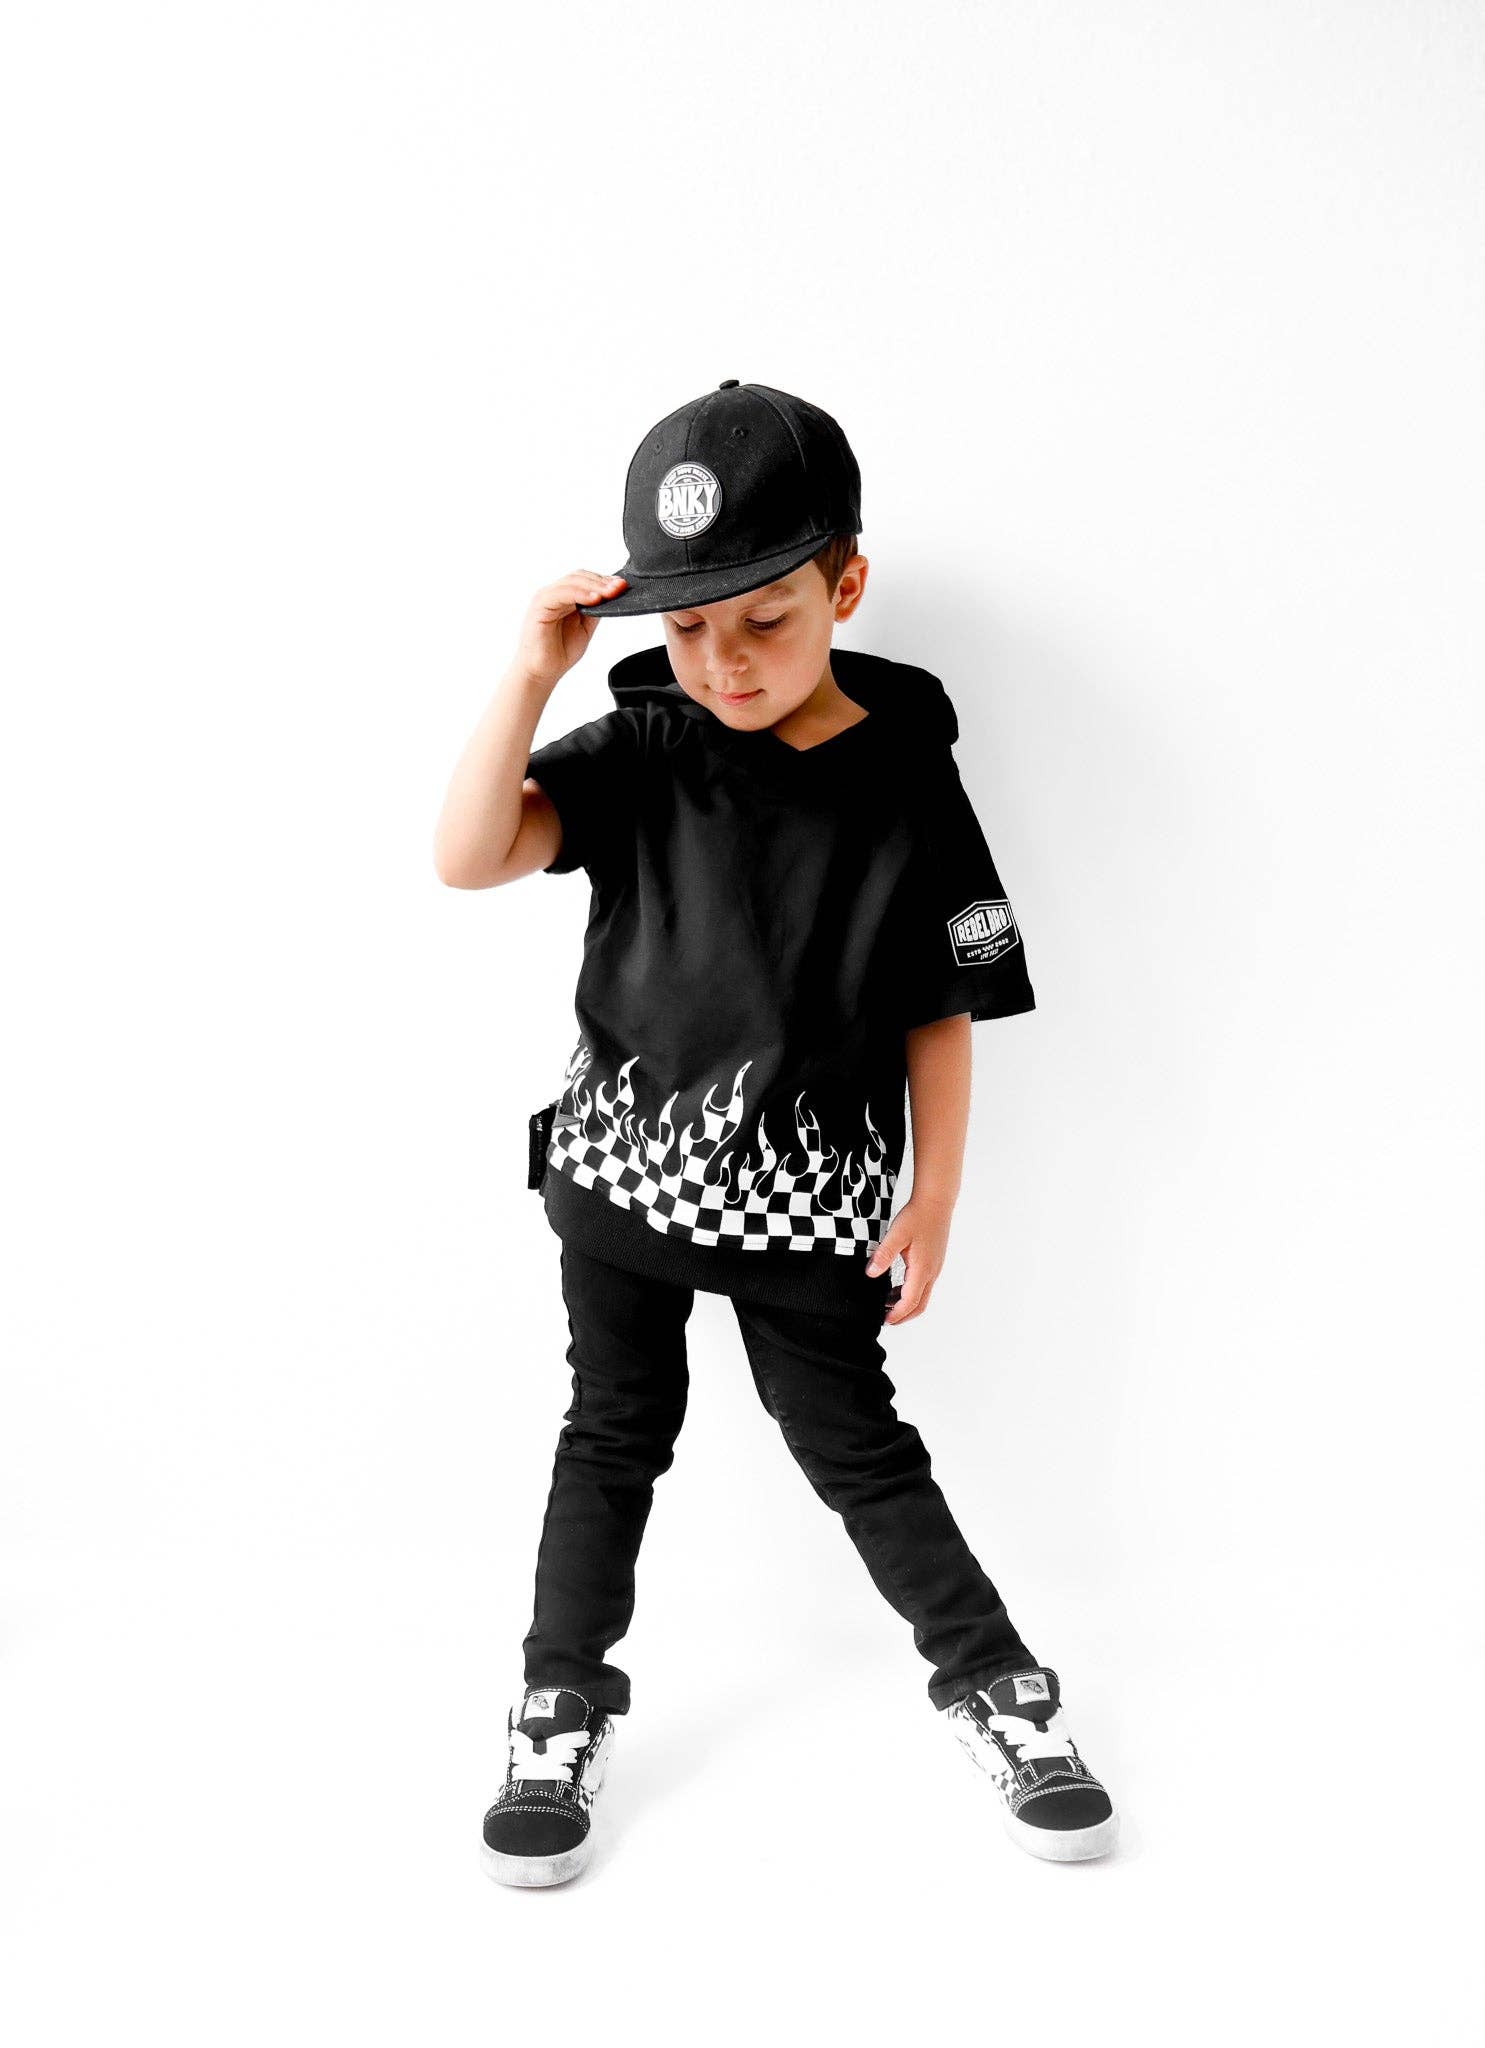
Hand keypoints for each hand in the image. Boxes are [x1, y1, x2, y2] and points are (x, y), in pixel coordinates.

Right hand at [510, 570, 627, 690]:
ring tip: (611, 593)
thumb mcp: (585, 628)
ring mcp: (545, 598)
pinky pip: (561, 594)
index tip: (622, 586)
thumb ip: (594, 611)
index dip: (604, 581)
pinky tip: (594, 599)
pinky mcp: (540, 606)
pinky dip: (579, 594)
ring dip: (594, 586)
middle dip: (602, 581)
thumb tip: (611, 597)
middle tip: (620, 587)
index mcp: (564, 597)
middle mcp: (554, 594)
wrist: (541, 672)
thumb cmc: (559, 652)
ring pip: (572, 582)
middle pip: (580, 577)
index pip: (585, 580)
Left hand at [865, 1194, 952, 1324]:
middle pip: (919, 1305)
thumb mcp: (896, 1235)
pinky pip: (923, 1285)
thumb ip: (883, 1256)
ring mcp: (934, 1268)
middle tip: (885, 1319)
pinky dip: (910, 1292)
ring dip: (906, 1304)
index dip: (896, 1314)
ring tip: (886, 1304)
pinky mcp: (934, 1262)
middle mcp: (931, 1272)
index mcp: (922, 1269)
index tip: (883, 1320)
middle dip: (903, 1316)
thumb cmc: (917, 1217)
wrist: (936, 1202)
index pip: (909, 1302)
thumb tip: (871, 1274)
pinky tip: (896, 1286)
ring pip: (922, 1296)